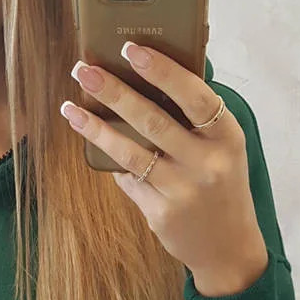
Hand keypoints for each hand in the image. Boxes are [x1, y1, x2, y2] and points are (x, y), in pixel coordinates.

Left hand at [60, 42, 269, 295]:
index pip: (194, 96)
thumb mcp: (224, 149)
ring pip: (131, 152)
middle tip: (83, 71)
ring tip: (71, 109)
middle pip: (153, 120)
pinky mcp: (161, 214)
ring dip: (97, 129)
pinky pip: (129, 180)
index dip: (163, 71)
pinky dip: (112, 162)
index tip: (132, 50)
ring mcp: (183, 191)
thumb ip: (197, 120)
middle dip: (114, 92)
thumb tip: (149, 81)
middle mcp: (206, 163)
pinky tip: (93, 144)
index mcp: (226, 137)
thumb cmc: (222, 188)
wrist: (228, 249)